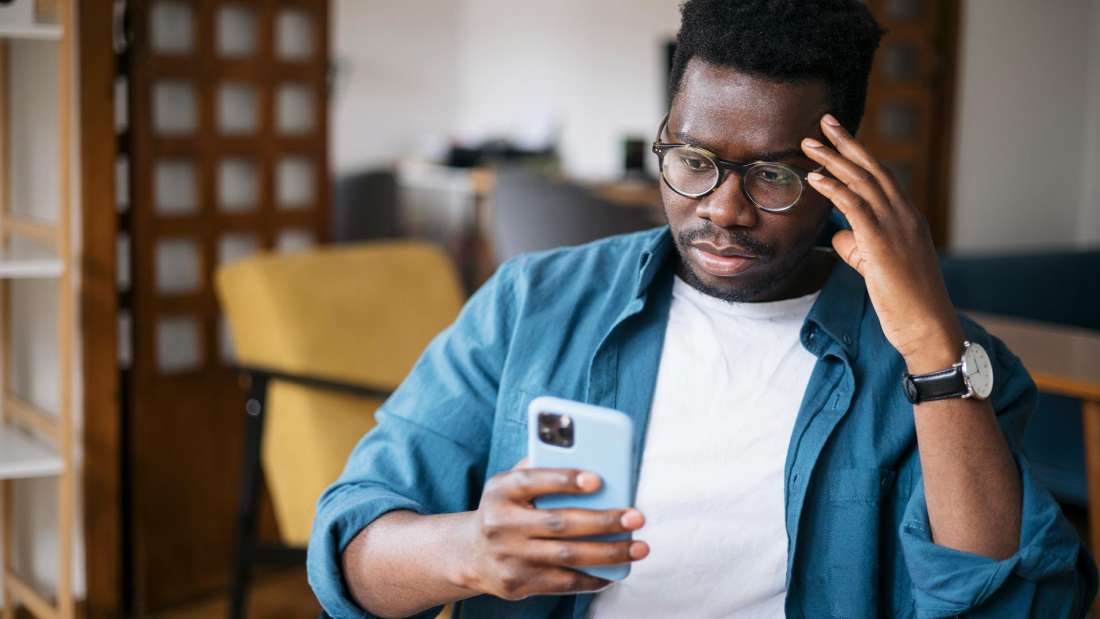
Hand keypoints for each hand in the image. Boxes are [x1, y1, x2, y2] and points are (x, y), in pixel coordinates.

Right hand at [455, 457, 647, 600]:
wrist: (471, 554)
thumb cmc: (505, 509)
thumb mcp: (508, 484)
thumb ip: (539, 467)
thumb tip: (587, 456)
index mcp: (501, 491)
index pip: (532, 481)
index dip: (565, 479)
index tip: (598, 479)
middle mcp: (502, 524)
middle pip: (560, 523)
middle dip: (604, 521)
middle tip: (636, 516)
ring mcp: (510, 556)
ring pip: (568, 556)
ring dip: (609, 552)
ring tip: (639, 546)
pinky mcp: (518, 583)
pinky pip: (564, 582)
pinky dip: (593, 578)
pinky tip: (616, 570)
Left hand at [801, 114, 962, 372]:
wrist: (927, 326)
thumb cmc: (903, 302)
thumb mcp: (877, 267)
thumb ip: (859, 245)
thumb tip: (839, 232)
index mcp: (907, 217)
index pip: (879, 176)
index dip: (857, 153)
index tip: (837, 135)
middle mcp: (904, 215)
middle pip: (871, 169)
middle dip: (845, 143)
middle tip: (823, 121)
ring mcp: (896, 227)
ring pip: (862, 182)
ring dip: (832, 159)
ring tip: (808, 143)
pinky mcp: (882, 243)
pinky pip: (855, 207)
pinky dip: (833, 188)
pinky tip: (814, 177)